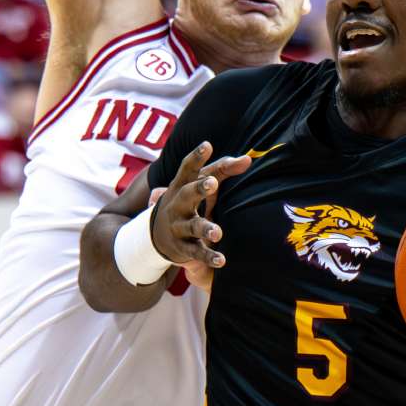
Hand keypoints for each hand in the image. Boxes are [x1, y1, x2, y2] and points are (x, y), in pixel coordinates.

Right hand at [150, 141, 250, 268]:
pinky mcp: (183, 247)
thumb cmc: (187, 200)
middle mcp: (177, 204)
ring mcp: (178, 226)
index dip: (196, 157)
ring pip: (192, 226)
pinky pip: (196, 252)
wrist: (157, 234)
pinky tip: (221, 260)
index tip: (207, 145)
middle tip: (212, 183)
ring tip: (218, 232)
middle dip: (198, 189)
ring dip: (205, 228)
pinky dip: (208, 257)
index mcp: (181, 185)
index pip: (187, 169)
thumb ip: (223, 170)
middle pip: (187, 194)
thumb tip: (248, 159)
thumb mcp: (199, 184)